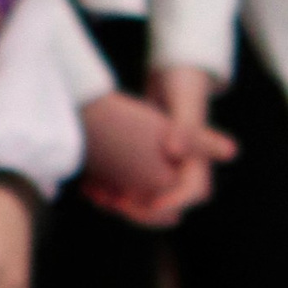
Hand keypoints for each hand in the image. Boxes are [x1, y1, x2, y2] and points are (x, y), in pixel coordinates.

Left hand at [79, 89, 202, 227]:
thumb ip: (186, 126)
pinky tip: (88, 185)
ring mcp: (159, 173)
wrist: (168, 79)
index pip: (194, 191)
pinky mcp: (139, 171)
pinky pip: (124, 193)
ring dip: (117, 203)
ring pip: (139, 204)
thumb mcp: (184, 100)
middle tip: (114, 201)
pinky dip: (107, 193)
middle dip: (138, 209)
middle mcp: (181, 171)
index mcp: (199, 158)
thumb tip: (175, 151)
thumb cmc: (182, 85)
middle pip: (164, 208)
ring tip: (95, 192)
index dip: (175, 201)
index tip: (152, 203)